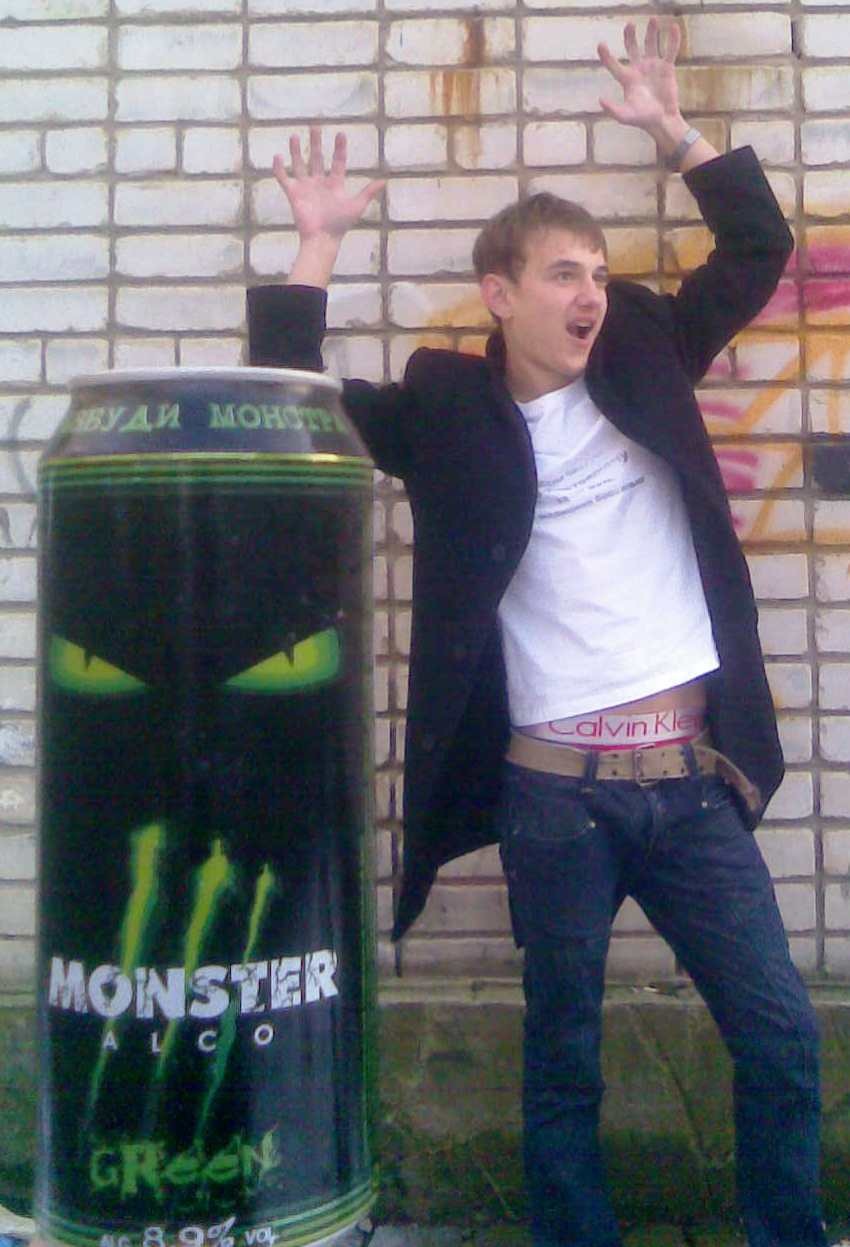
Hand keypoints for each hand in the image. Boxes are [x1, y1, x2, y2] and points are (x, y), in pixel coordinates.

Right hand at [273, 126, 384, 242]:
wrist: (322, 239)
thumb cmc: (340, 225)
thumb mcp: (356, 206)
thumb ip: (368, 192)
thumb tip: (384, 180)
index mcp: (335, 185)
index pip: (338, 162)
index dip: (340, 149)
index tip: (341, 134)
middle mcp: (319, 183)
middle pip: (317, 158)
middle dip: (316, 143)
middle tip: (315, 126)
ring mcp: (305, 188)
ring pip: (299, 165)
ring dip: (296, 151)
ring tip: (294, 136)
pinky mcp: (293, 194)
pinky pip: (284, 179)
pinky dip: (279, 169)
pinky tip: (277, 157)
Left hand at [597, 18, 681, 132]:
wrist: (662, 121)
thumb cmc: (642, 119)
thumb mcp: (625, 116)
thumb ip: (613, 109)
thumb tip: (600, 100)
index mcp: (627, 79)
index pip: (614, 64)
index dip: (606, 56)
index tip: (601, 44)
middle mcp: (639, 69)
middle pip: (632, 48)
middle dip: (630, 36)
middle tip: (630, 24)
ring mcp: (653, 67)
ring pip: (651, 44)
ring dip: (651, 32)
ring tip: (652, 19)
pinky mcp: (667, 67)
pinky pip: (670, 50)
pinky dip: (673, 40)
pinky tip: (674, 27)